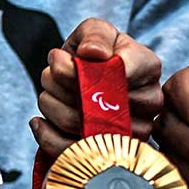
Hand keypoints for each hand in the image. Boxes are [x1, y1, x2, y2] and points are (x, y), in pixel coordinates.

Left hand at [30, 17, 162, 157]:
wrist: (86, 83)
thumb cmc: (92, 55)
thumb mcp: (94, 32)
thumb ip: (95, 35)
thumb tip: (92, 53)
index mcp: (148, 68)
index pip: (115, 72)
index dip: (77, 70)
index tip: (58, 61)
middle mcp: (149, 103)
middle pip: (94, 102)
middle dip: (59, 87)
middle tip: (50, 77)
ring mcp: (132, 133)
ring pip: (78, 126)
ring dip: (51, 107)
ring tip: (49, 94)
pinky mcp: (108, 156)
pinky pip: (69, 152)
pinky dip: (46, 136)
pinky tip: (40, 121)